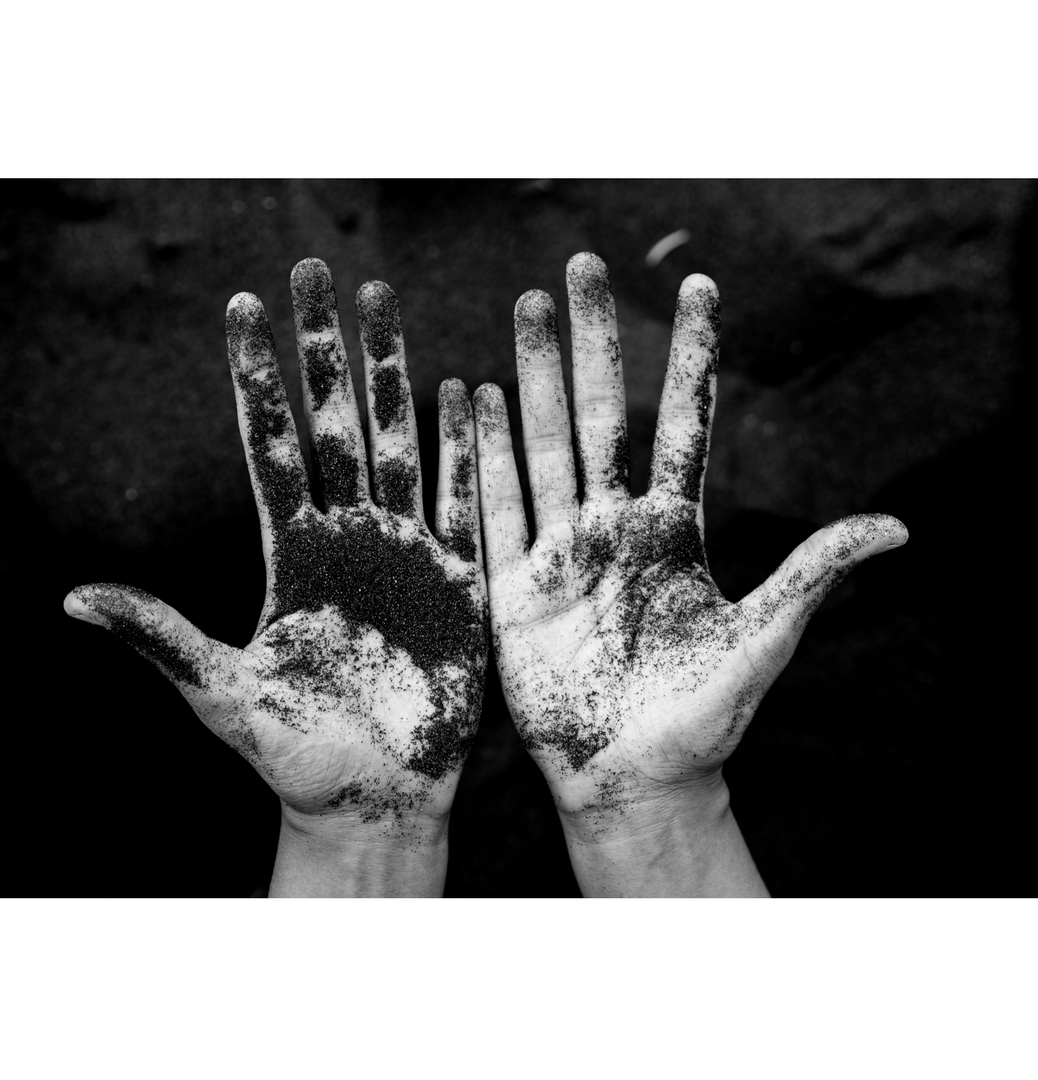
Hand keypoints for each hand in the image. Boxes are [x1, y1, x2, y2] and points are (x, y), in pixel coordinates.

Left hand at [65, 259, 487, 895]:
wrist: (374, 794)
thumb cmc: (296, 753)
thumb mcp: (220, 694)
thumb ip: (162, 638)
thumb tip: (71, 600)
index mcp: (292, 555)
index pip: (271, 448)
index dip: (258, 380)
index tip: (244, 308)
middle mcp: (348, 539)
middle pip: (336, 424)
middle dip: (325, 349)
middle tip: (315, 272)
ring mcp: (405, 554)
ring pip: (399, 443)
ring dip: (392, 374)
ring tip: (383, 302)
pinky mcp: (457, 583)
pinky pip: (465, 503)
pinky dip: (466, 450)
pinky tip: (464, 393)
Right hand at [473, 253, 906, 894]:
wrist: (634, 779)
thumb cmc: (701, 721)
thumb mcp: (762, 645)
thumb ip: (810, 579)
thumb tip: (900, 526)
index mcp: (673, 533)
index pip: (681, 425)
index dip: (689, 357)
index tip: (696, 287)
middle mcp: (614, 529)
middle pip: (601, 416)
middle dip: (592, 341)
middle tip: (579, 266)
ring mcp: (561, 553)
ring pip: (543, 445)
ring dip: (534, 376)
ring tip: (526, 309)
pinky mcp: (515, 588)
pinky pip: (496, 508)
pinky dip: (483, 452)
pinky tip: (474, 397)